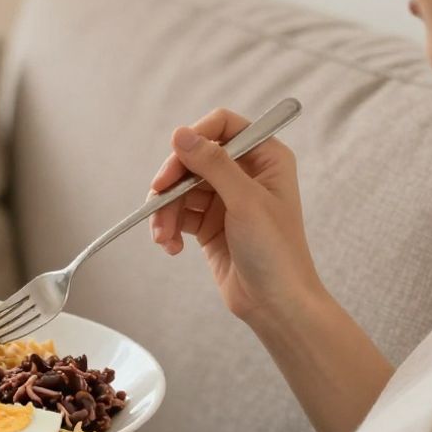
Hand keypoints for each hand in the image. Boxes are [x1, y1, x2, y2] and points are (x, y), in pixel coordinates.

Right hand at [148, 107, 323, 324]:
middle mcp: (245, 173)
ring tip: (162, 237)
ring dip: (165, 212)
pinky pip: (178, 214)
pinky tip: (171, 247)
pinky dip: (169, 228)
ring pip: (180, 188)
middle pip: (193, 158)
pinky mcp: (209, 224)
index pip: (223, 126)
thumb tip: (180, 134)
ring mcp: (225, 199)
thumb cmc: (276, 252)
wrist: (276, 304)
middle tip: (156, 201)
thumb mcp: (245, 201)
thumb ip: (213, 164)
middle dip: (172, 182)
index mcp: (265, 157)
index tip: (175, 159)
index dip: (196, 137)